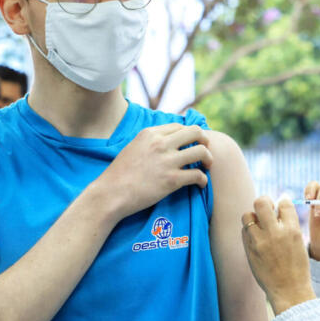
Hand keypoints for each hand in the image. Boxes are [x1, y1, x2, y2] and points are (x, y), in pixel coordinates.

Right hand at [93, 123, 212, 220]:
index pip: (180, 126)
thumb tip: (167, 140)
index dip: (190, 135)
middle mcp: (160, 143)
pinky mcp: (172, 180)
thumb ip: (150, 141)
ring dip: (209, 159)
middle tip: (205, 151)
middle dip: (205, 141)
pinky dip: (203, 180)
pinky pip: (198, 175)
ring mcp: (167, 161)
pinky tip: (200, 184)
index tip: (193, 144)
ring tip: (207, 166)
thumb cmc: (119, 174)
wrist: (110, 194)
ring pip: (201, 152)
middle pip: (196, 132)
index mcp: (150, 133)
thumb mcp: (133, 146)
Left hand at [241, 197, 315, 315]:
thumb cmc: (296, 266)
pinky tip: (256, 238)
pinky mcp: (249, 250)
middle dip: (263, 202)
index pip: (283, 203)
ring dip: (253, 217)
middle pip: (261, 202)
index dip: (281, 203)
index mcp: (292, 230)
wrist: (289, 291)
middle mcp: (275, 233)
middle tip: (266, 209)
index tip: (280, 209)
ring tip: (259, 225)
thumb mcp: (298, 242)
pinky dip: (249, 231)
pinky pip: (244, 231)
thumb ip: (288, 223)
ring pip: (247, 215)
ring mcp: (259, 242)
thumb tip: (280, 202)